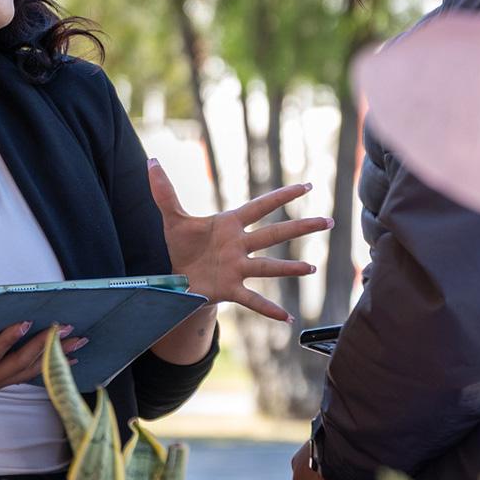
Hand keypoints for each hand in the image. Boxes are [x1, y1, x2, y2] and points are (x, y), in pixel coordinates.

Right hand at [0, 305, 83, 430]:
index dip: (7, 339)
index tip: (25, 322)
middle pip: (20, 364)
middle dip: (45, 346)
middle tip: (67, 328)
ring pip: (28, 371)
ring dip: (54, 357)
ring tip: (78, 343)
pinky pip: (23, 376)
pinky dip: (45, 366)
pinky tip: (63, 360)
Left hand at [148, 160, 328, 322]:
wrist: (177, 279)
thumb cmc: (182, 246)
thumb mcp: (172, 218)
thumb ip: (164, 191)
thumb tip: (151, 161)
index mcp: (229, 225)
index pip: (259, 207)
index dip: (281, 196)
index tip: (306, 186)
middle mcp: (239, 246)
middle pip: (273, 234)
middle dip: (299, 227)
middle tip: (328, 221)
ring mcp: (238, 268)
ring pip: (268, 267)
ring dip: (289, 269)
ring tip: (311, 269)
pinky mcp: (230, 289)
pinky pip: (253, 299)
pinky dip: (269, 309)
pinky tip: (287, 318)